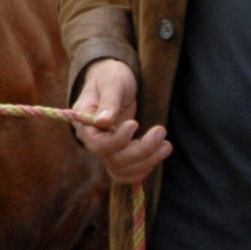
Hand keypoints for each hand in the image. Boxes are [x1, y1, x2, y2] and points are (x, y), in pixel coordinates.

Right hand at [69, 58, 166, 185]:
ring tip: (166, 145)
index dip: (117, 140)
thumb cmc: (111, 76)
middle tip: (161, 130)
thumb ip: (109, 101)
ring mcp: (106, 150)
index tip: (135, 124)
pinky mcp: (118, 154)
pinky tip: (158, 154)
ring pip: (122, 170)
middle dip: (141, 150)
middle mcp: (93, 140)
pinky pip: (127, 173)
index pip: (96, 144)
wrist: (114, 80)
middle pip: (113, 160)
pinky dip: (144, 169)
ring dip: (147, 162)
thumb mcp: (112, 82)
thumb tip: (103, 122)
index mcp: (84, 123)